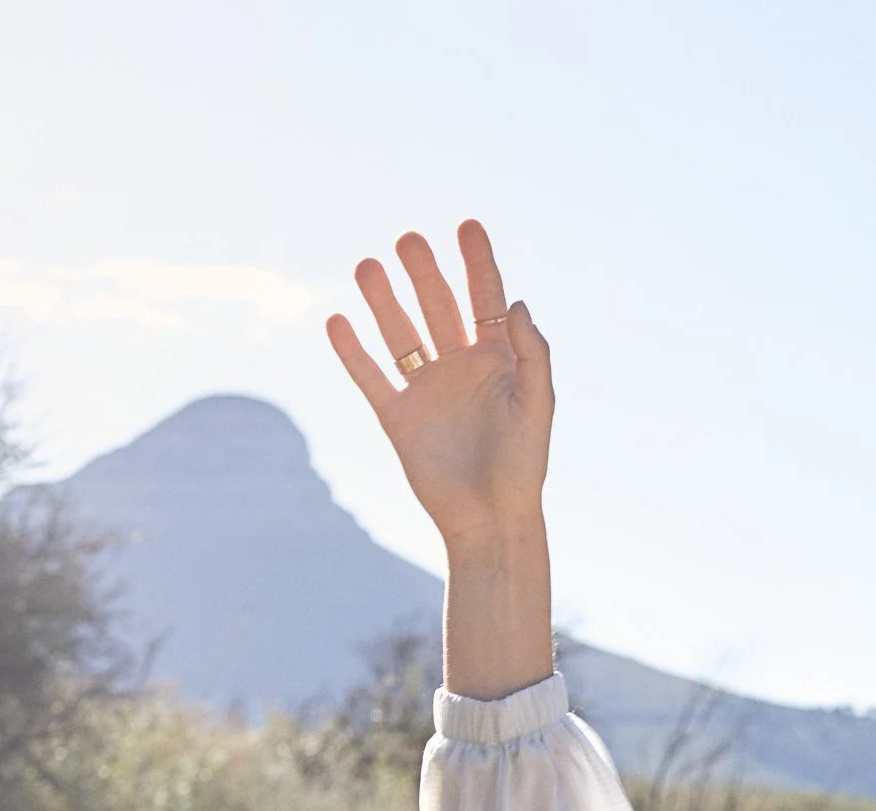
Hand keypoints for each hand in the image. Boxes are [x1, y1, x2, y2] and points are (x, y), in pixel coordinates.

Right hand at [327, 221, 552, 552]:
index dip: (478, 262)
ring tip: (368, 265)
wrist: (490, 521)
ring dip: (384, 300)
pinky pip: (370, 377)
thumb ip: (532, 353)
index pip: (486, 299)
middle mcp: (460, 369)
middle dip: (424, 272)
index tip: (468, 225)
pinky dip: (352, 352)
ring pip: (400, 334)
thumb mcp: (538, 406)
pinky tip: (337, 320)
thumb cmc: (523, 468)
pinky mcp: (399, 418)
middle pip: (438, 306)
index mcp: (498, 361)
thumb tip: (516, 302)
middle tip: (409, 240)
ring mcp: (427, 391)